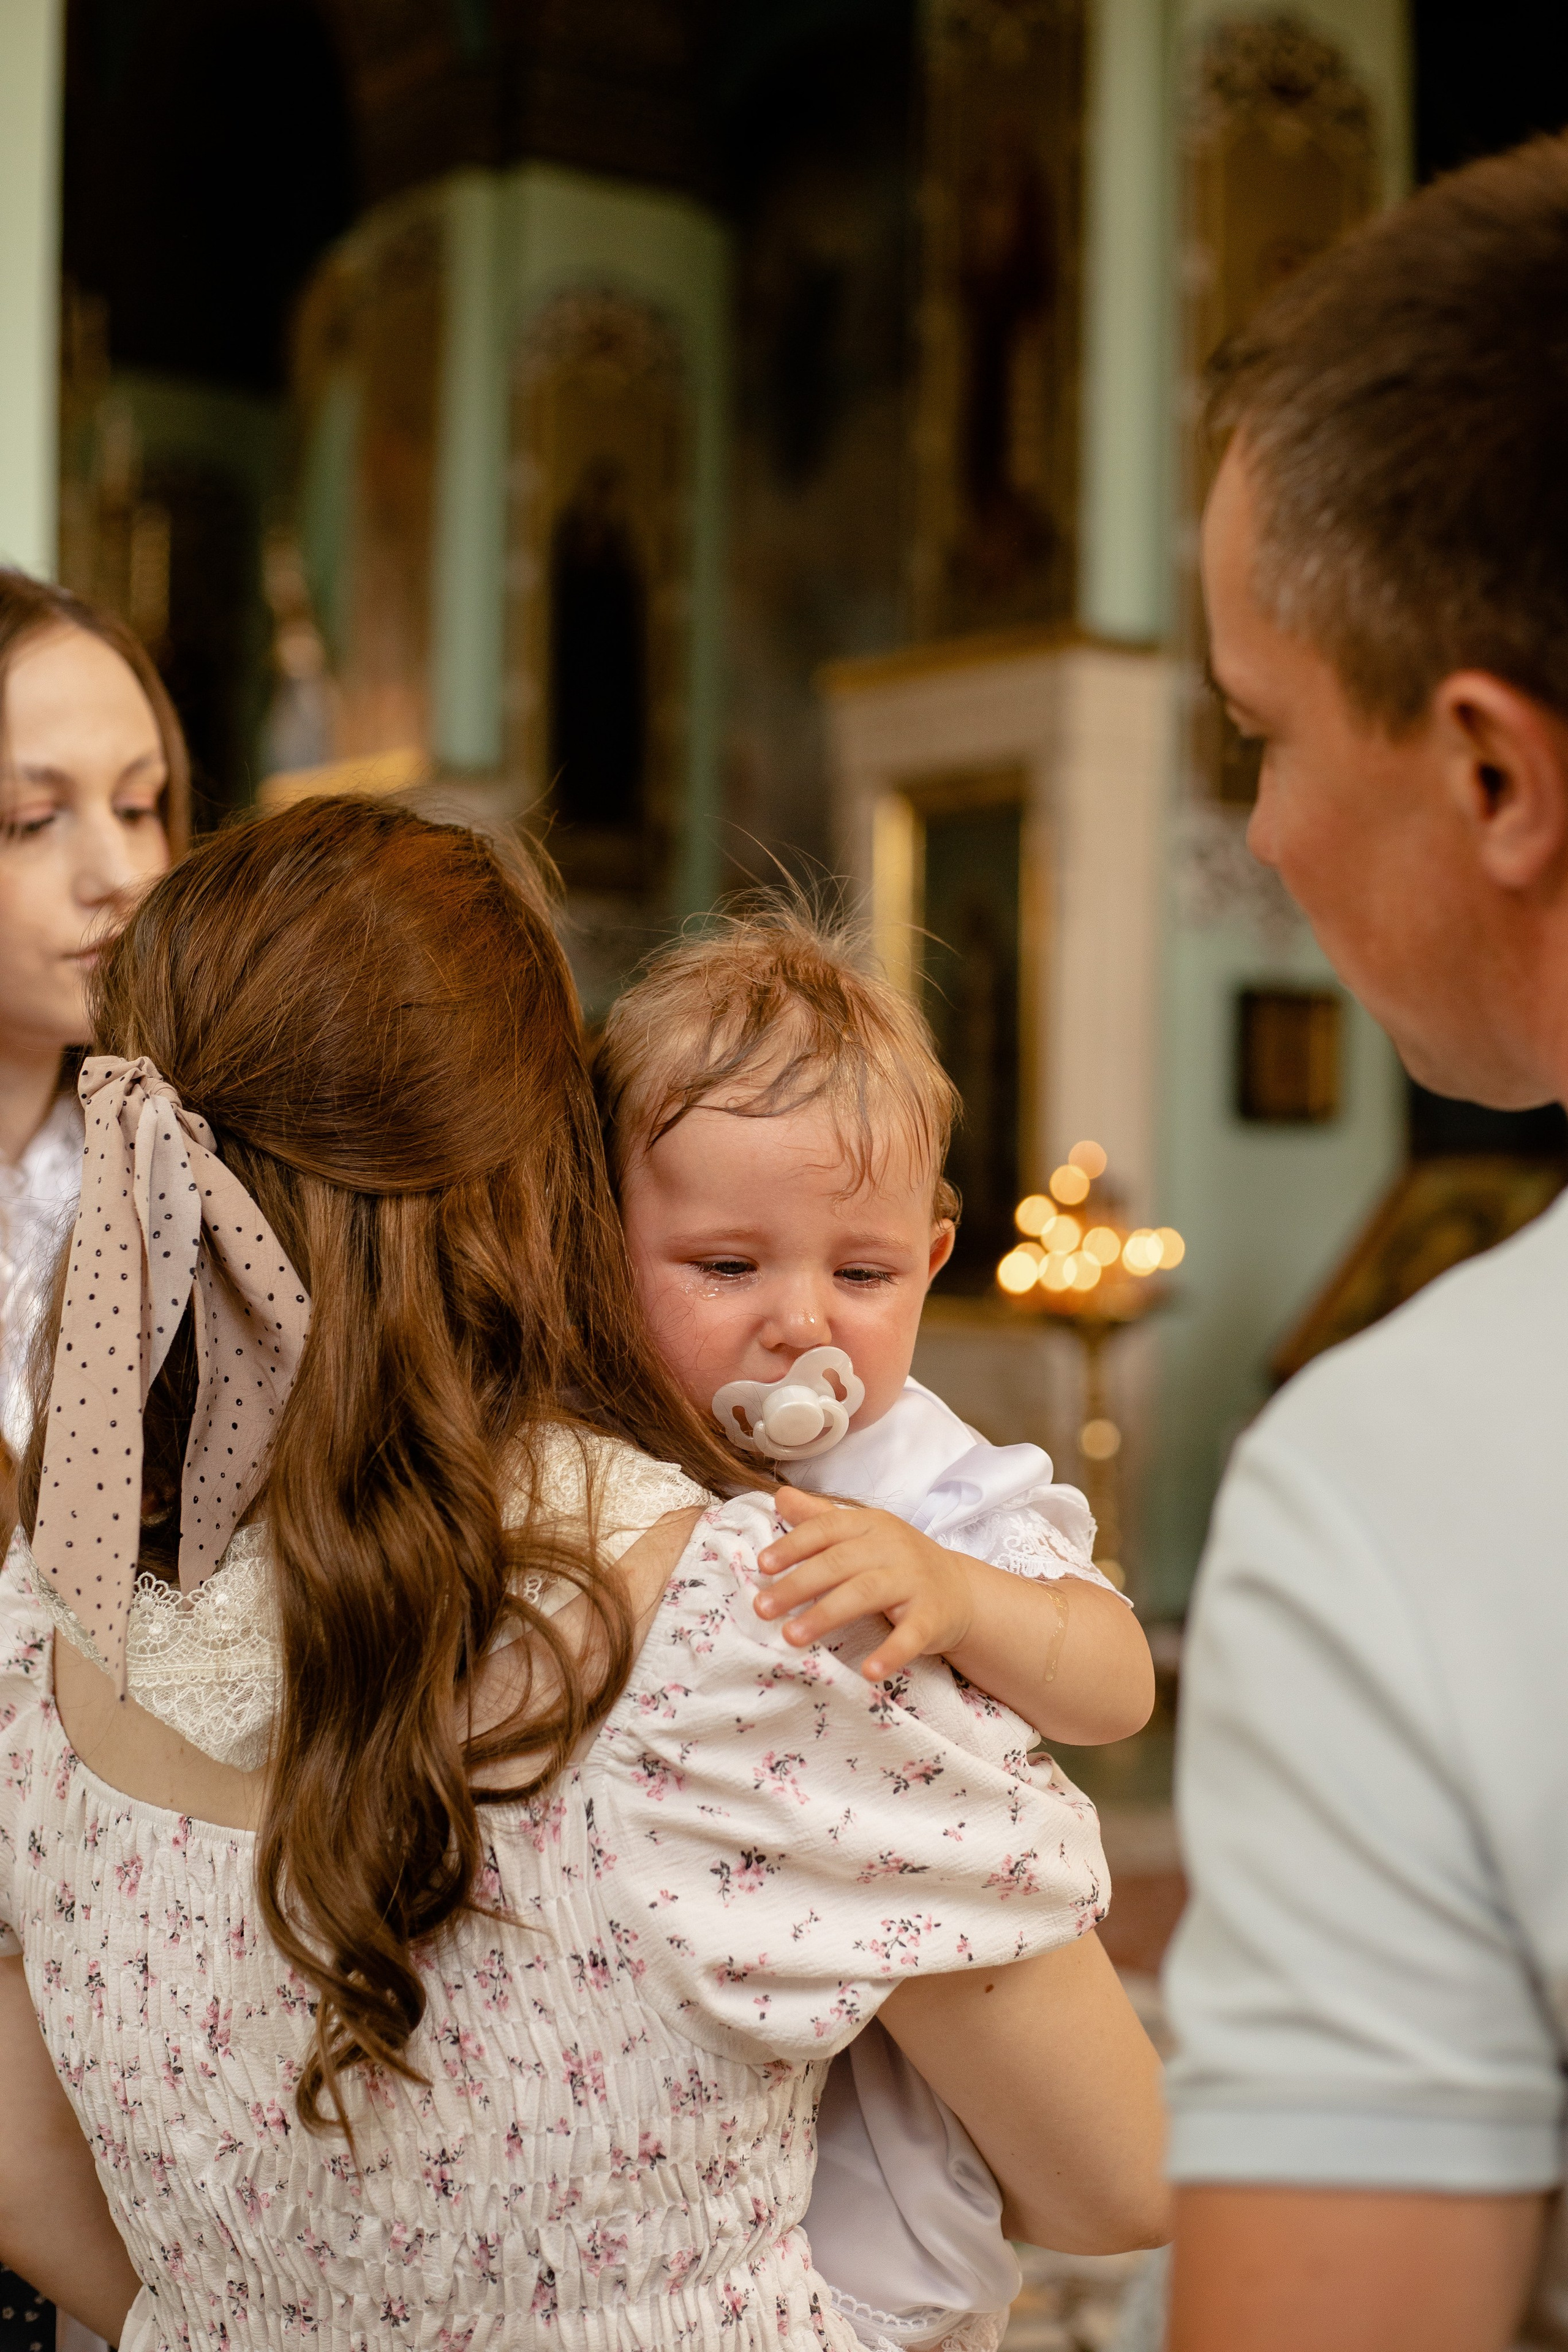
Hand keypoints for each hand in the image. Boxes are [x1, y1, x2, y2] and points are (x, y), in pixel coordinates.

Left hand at [755, 1487, 975, 1679]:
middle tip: (762, 1608)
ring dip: (826, 1615)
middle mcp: (893, 1548)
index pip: (828, 1528)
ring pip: (865, 1594)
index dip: (793, 1545)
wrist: (960, 1592)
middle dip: (798, 1585)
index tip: (762, 1565)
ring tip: (791, 1637)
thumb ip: (820, 1517)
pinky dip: (890, 1653)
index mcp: (871, 1525)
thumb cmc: (898, 1562)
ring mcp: (914, 1582)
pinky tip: (867, 1672)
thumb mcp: (864, 1533)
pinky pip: (910, 1635)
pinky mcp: (932, 1617)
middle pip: (840, 1562)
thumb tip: (779, 1496)